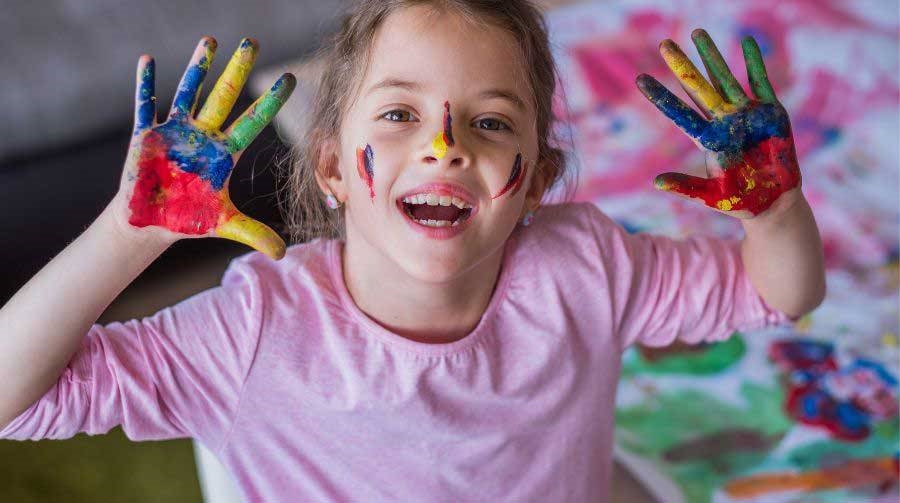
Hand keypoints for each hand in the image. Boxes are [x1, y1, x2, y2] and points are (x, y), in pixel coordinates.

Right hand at [114, 36, 294, 258]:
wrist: (151, 224)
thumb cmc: (188, 219)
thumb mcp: (225, 225)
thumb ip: (254, 233)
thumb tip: (282, 253)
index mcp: (225, 153)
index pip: (253, 121)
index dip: (271, 102)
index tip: (290, 78)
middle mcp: (204, 135)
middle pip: (225, 96)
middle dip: (237, 69)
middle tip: (252, 41)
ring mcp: (175, 131)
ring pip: (190, 92)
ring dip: (198, 67)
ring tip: (210, 40)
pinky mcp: (146, 136)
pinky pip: (145, 105)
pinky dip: (146, 85)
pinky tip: (149, 61)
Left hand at [636, 29, 800, 218]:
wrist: (773, 204)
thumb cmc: (740, 203)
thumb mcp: (710, 196)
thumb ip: (685, 187)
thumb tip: (655, 182)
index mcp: (708, 140)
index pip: (679, 113)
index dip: (661, 97)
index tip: (640, 79)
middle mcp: (724, 122)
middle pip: (698, 88)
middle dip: (682, 66)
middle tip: (664, 43)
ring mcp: (747, 115)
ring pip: (725, 78)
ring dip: (712, 56)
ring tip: (698, 32)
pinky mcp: (772, 114)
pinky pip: (761, 82)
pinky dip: (755, 63)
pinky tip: (746, 42)